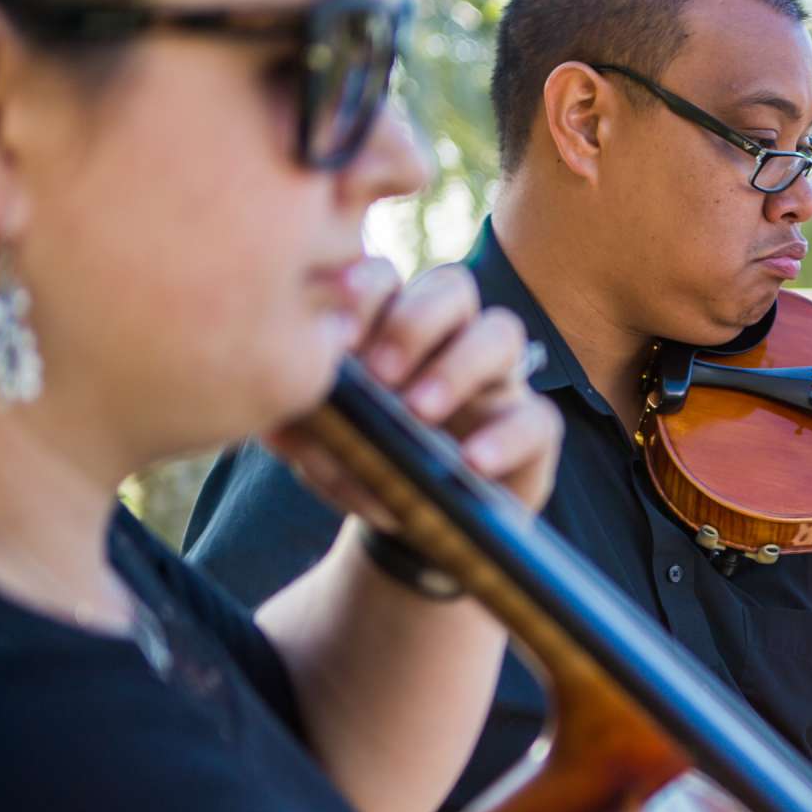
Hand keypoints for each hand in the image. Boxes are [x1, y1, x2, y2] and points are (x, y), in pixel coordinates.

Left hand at [266, 259, 560, 518]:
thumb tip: (273, 414)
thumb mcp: (321, 446)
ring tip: (418, 412)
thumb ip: (300, 423)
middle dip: (414, 322)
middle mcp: (452, 340)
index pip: (385, 278)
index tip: (333, 338)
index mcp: (394, 327)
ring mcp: (498, 381)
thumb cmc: (366, 467)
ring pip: (502, 331)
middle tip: (379, 374)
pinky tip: (469, 462)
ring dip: (458, 366)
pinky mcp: (533, 431)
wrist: (416, 533)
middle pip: (452, 287)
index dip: (363, 292)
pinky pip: (538, 418)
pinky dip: (505, 436)